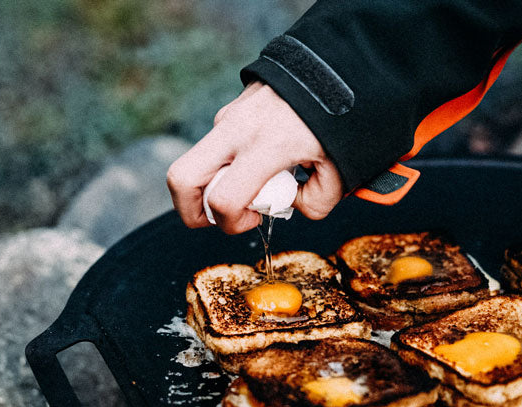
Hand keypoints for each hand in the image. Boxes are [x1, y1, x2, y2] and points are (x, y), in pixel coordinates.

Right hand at [166, 82, 343, 233]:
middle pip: (180, 179)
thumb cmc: (341, 121)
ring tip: (256, 181)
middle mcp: (238, 129)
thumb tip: (287, 205)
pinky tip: (262, 159)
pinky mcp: (230, 110)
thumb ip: (315, 202)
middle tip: (217, 218)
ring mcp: (229, 116)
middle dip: (190, 211)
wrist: (335, 69)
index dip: (231, 223)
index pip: (223, 199)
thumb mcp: (340, 172)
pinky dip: (229, 164)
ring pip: (198, 163)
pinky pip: (217, 147)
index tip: (253, 218)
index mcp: (266, 146)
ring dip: (216, 184)